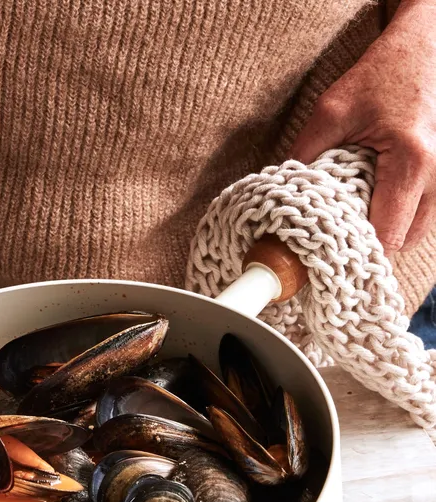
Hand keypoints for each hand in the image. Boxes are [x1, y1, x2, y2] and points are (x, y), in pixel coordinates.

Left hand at [290, 0, 435, 253]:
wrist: (423, 49)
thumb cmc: (382, 75)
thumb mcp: (332, 110)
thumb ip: (305, 154)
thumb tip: (282, 196)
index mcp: (411, 160)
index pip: (387, 234)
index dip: (356, 248)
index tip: (328, 249)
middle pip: (403, 241)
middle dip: (369, 243)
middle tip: (338, 232)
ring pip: (415, 232)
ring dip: (386, 232)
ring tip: (356, 216)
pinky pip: (421, 215)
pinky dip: (398, 217)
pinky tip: (374, 203)